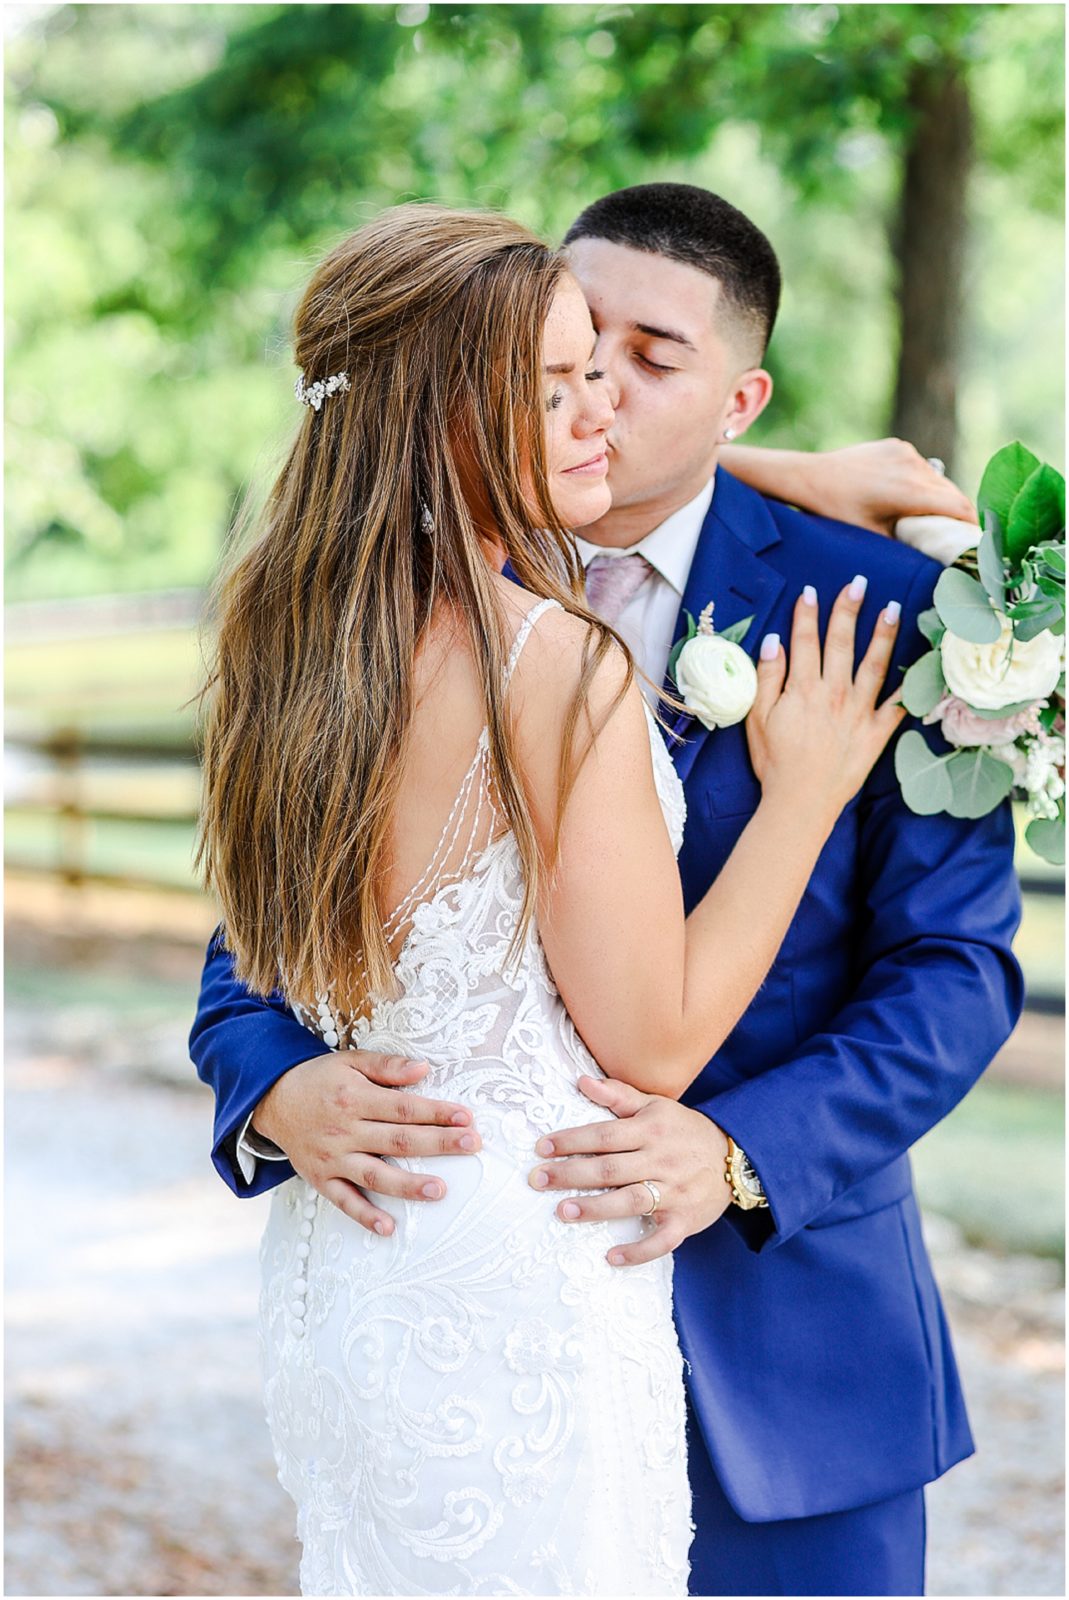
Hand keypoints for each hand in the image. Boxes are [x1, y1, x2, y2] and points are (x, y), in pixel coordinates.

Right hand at [252, 1051, 481, 1234]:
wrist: (272, 1100)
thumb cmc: (320, 1079)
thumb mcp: (350, 1061)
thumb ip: (387, 1067)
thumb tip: (424, 1068)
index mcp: (355, 1099)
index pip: (404, 1108)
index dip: (437, 1112)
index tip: (466, 1118)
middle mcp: (344, 1131)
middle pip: (398, 1140)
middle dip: (438, 1143)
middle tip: (472, 1145)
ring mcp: (332, 1159)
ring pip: (375, 1175)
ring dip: (408, 1185)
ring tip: (440, 1190)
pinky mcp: (321, 1179)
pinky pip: (344, 1201)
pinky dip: (365, 1216)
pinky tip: (389, 1228)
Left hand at [526, 1076, 732, 1264]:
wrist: (735, 1158)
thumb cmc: (685, 1131)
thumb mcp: (656, 1106)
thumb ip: (619, 1095)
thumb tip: (582, 1081)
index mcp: (651, 1130)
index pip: (604, 1135)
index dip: (571, 1141)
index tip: (541, 1148)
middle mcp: (661, 1160)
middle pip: (610, 1169)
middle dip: (571, 1174)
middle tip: (537, 1179)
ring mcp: (674, 1192)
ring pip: (630, 1201)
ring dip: (595, 1208)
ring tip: (562, 1211)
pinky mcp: (684, 1221)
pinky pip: (661, 1240)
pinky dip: (638, 1251)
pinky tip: (611, 1256)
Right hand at [746, 578, 906, 822]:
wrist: (800, 802)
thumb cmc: (774, 762)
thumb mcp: (757, 719)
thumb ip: (767, 678)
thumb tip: (774, 643)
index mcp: (803, 688)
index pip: (805, 641)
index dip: (807, 615)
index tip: (811, 591)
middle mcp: (835, 693)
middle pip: (841, 644)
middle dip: (848, 611)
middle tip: (858, 584)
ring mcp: (859, 712)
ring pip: (874, 665)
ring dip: (883, 635)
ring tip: (892, 609)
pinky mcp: (876, 734)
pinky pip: (896, 706)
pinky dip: (909, 686)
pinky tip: (921, 668)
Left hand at [801, 439, 975, 535]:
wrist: (810, 477)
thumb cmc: (837, 511)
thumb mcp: (872, 536)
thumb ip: (906, 544)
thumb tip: (932, 559)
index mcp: (910, 491)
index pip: (958, 506)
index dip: (970, 525)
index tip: (976, 540)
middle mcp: (913, 467)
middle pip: (951, 492)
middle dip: (957, 513)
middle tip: (959, 534)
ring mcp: (905, 453)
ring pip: (937, 479)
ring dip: (941, 497)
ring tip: (936, 519)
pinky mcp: (897, 446)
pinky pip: (921, 467)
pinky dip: (923, 483)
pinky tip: (912, 498)